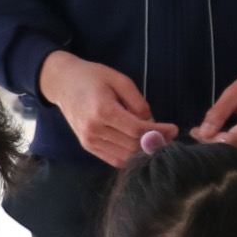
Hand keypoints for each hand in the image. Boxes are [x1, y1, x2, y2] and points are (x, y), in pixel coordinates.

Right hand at [38, 50, 157, 165]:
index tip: (174, 129)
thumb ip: (137, 102)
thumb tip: (152, 122)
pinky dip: (131, 157)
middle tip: (169, 136)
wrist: (63, 83)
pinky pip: (114, 160)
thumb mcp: (119, 80)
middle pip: (132, 146)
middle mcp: (94, 129)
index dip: (158, 132)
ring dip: (144, 152)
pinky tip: (141, 147)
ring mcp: (89, 141)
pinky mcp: (88, 146)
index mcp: (102, 110)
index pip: (137, 130)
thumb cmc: (92, 77)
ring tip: (157, 141)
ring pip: (125, 157)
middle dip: (155, 143)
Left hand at [192, 49, 236, 155]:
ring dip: (224, 146)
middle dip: (214, 143)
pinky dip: (235, 146)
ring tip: (211, 132)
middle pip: (235, 149)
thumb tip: (202, 133)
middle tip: (199, 131)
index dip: (210, 139)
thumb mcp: (234, 92)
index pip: (230, 141)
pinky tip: (226, 135)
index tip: (195, 131)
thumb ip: (218, 113)